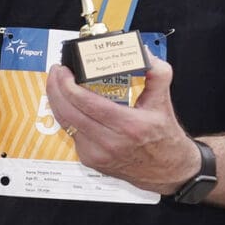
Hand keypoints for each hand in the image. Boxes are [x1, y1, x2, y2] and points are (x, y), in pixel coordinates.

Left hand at [44, 56, 196, 195]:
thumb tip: (143, 53)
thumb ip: (157, 73)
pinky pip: (71, 134)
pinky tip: (67, 104)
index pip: (87, 103)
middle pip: (68, 113)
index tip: (64, 70)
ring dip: (56, 101)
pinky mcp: (90, 160)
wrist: (168, 170)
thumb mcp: (163, 102)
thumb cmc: (164, 138)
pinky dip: (66, 116)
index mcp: (129, 126)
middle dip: (55, 89)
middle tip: (56, 72)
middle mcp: (110, 142)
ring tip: (57, 83)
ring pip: (65, 124)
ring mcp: (97, 154)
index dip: (68, 85)